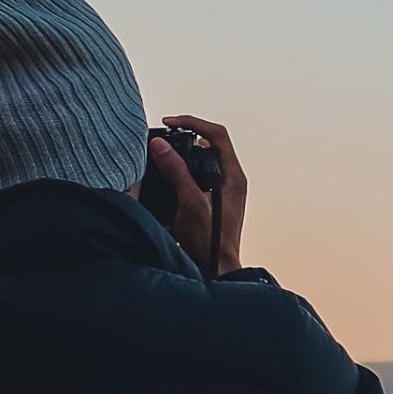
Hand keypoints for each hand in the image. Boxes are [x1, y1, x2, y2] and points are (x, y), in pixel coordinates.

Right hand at [145, 114, 248, 275]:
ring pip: (199, 162)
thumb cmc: (210, 241)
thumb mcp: (189, 202)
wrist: (215, 270)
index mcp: (233, 176)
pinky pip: (193, 177)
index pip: (217, 135)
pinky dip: (178, 173)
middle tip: (161, 141)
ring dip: (179, 157)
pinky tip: (164, 181)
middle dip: (183, 139)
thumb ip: (176, 171)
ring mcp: (221, 191)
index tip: (170, 123)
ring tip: (159, 159)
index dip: (193, 123)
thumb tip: (160, 145)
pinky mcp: (209, 201)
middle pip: (207, 145)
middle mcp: (230, 180)